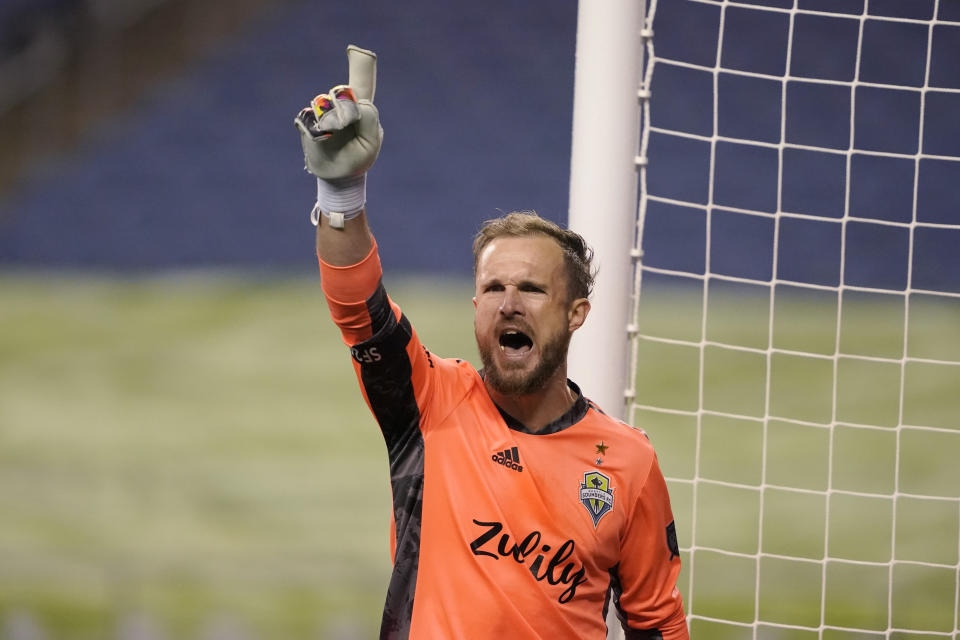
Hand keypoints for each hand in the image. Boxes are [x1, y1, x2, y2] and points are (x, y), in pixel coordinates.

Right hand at [295, 45, 382, 180]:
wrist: (337, 175)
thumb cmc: (358, 158)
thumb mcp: (371, 142)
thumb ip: (368, 118)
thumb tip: (350, 102)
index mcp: (362, 108)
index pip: (362, 82)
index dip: (360, 65)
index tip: (355, 51)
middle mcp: (341, 105)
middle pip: (342, 93)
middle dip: (344, 110)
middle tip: (343, 127)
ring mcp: (323, 111)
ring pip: (324, 103)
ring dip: (329, 121)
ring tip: (332, 138)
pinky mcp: (307, 120)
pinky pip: (308, 117)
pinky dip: (315, 129)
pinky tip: (321, 138)